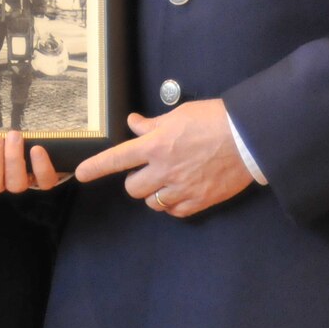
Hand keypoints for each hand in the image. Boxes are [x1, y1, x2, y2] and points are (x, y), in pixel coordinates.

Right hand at [0, 131, 64, 196]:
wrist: (37, 145)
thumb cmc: (4, 141)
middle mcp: (0, 186)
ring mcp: (23, 187)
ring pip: (15, 184)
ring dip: (13, 159)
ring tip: (14, 136)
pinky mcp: (44, 182)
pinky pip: (44, 181)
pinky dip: (41, 166)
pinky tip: (36, 149)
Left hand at [71, 99, 253, 218]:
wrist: (248, 138)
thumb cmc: (214, 120)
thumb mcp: (179, 115)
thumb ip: (153, 125)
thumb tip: (135, 124)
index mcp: (156, 145)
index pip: (117, 158)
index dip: (96, 167)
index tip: (80, 174)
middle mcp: (164, 169)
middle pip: (132, 187)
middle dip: (135, 180)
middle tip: (147, 170)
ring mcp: (181, 188)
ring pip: (151, 202)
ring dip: (153, 193)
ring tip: (166, 181)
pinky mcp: (199, 201)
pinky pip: (174, 212)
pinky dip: (172, 205)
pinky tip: (180, 192)